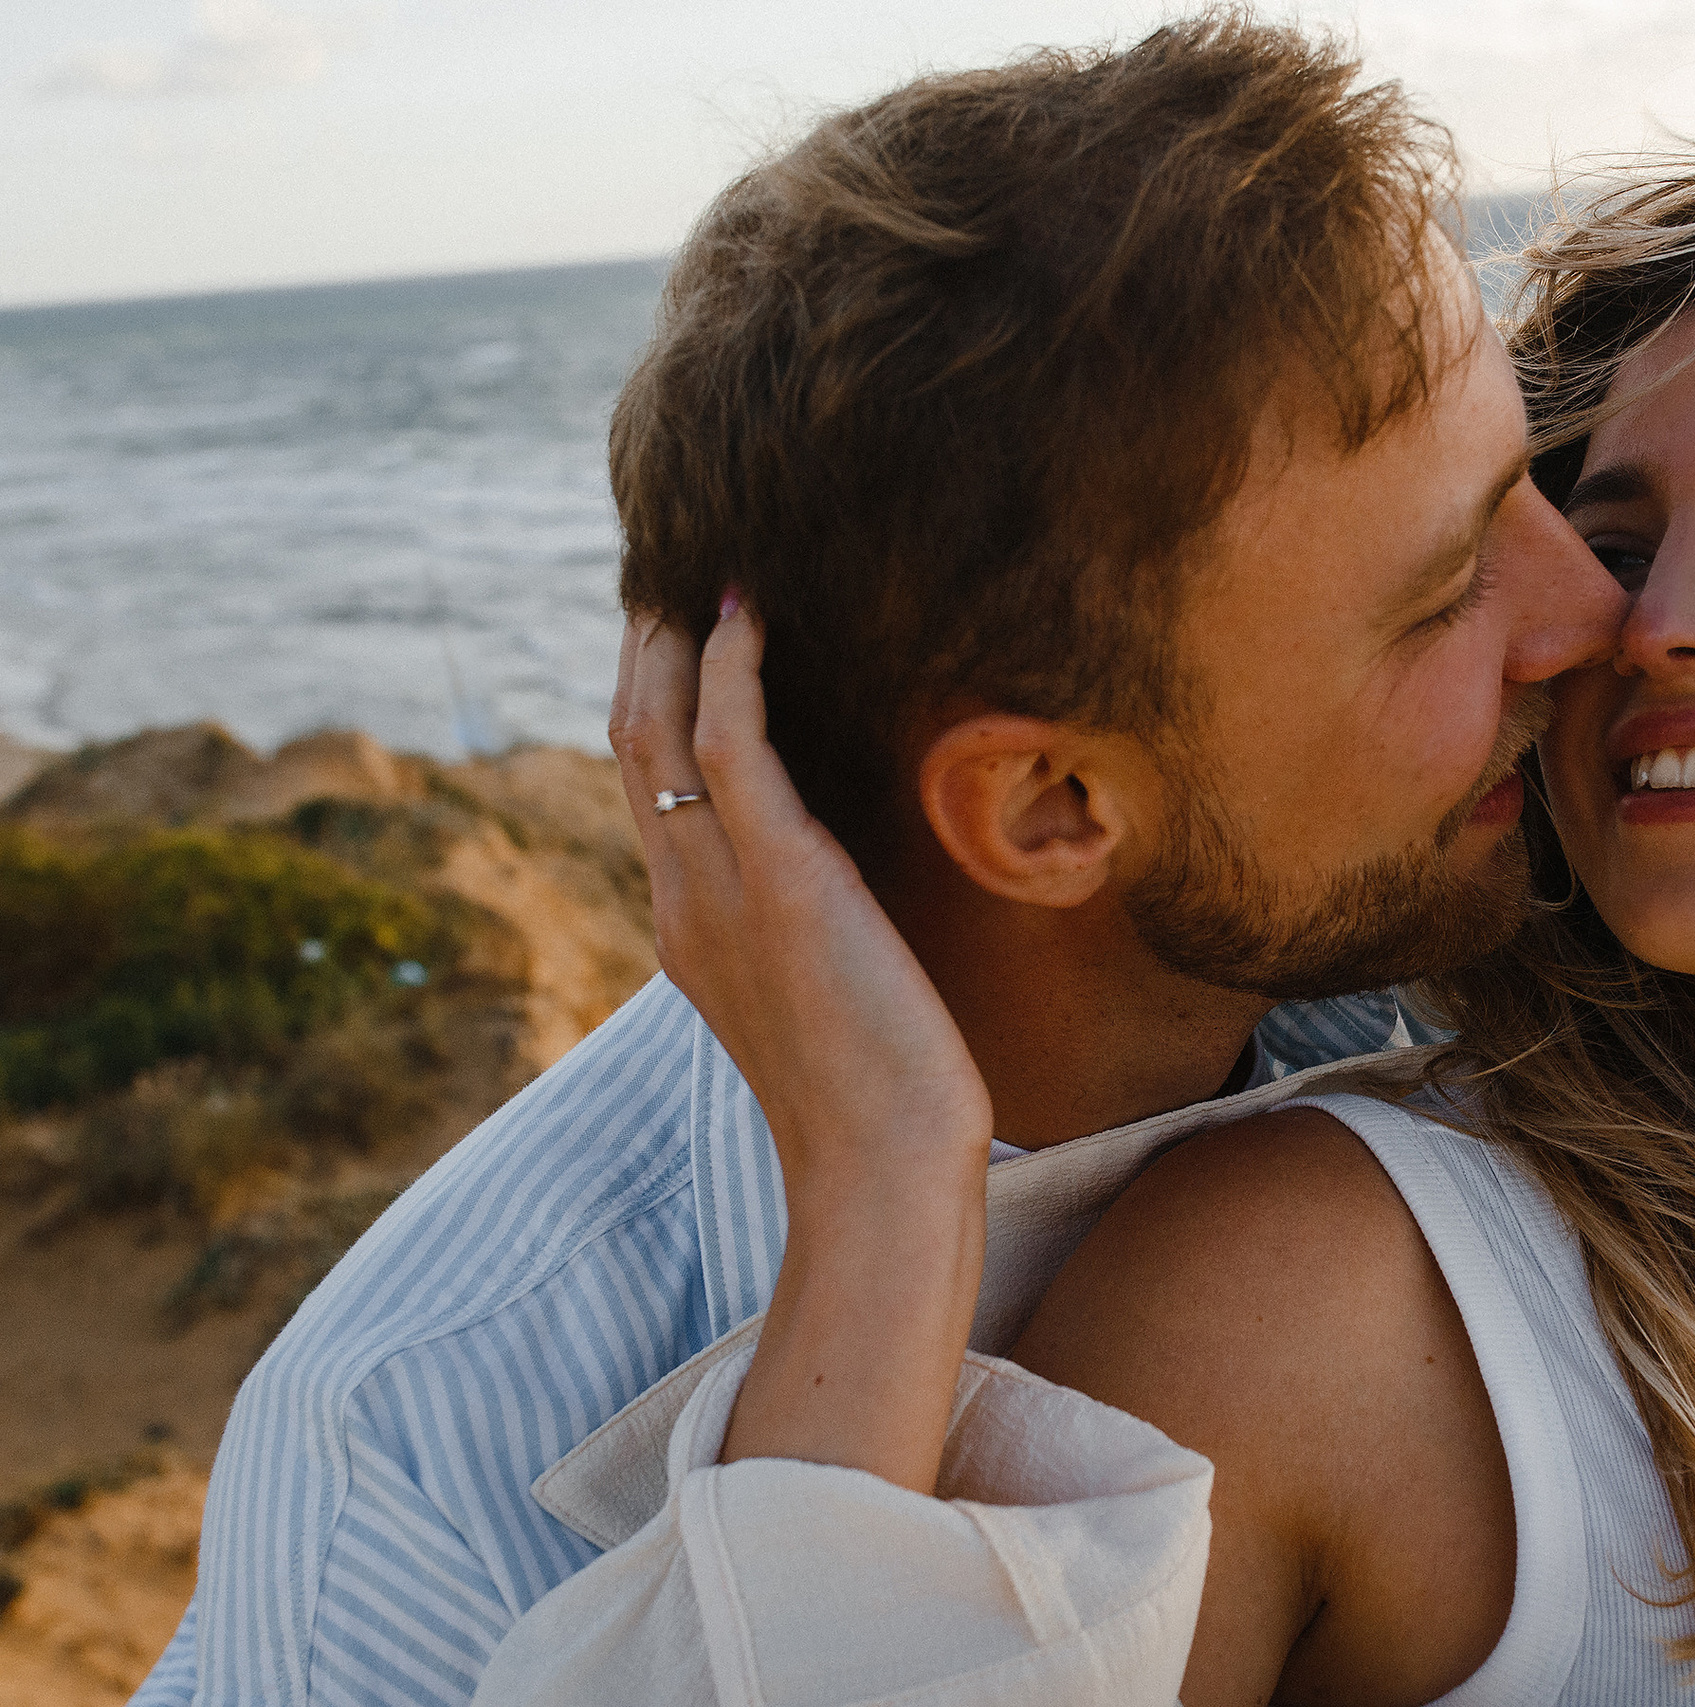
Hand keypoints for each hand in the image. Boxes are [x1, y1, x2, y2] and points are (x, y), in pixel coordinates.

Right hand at [609, 595, 990, 1487]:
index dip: (652, 704)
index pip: (647, 792)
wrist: (883, 1173)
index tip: (673, 636)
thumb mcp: (828, 1005)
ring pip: (657, 732)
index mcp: (690, 930)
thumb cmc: (880, 1106)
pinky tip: (750, 614)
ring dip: (672, 642)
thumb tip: (850, 902)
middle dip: (645, 653)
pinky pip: (729, 747)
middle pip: (631, 745)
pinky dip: (733, 670)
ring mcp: (720, 889)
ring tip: (697, 571)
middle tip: (668, 575)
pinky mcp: (781, 879)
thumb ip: (812, 942)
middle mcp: (684, 901)